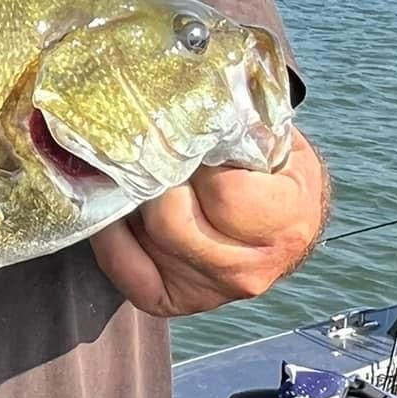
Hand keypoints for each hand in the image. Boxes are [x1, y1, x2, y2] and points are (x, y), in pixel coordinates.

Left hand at [89, 132, 327, 318]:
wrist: (285, 221)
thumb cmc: (274, 171)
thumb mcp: (274, 140)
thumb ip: (238, 124)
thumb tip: (185, 96)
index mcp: (285, 223)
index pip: (224, 194)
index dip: (201, 160)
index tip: (196, 140)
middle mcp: (249, 270)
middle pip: (173, 222)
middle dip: (158, 178)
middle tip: (155, 152)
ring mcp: (210, 293)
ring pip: (148, 239)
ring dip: (136, 200)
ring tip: (142, 173)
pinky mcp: (173, 301)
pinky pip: (124, 268)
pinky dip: (112, 236)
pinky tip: (119, 209)